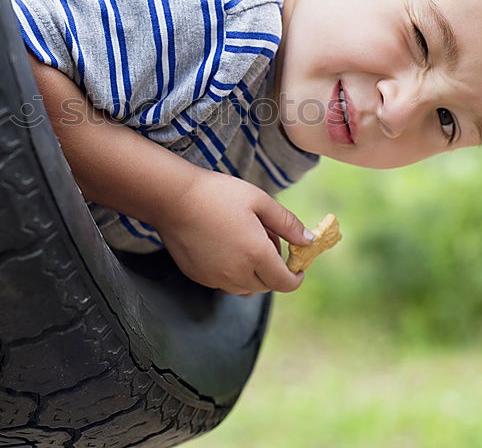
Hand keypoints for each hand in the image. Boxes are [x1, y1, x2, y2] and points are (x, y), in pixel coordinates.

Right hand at [152, 170, 316, 295]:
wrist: (173, 198)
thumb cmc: (218, 194)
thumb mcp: (259, 201)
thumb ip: (287, 224)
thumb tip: (309, 240)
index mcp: (256, 255)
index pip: (286, 283)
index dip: (296, 277)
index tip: (298, 266)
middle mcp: (237, 273)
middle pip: (266, 286)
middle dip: (274, 269)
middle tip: (266, 239)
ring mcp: (215, 278)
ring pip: (245, 287)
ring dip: (253, 273)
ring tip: (244, 241)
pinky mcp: (199, 276)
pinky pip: (224, 283)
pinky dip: (232, 271)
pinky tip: (223, 245)